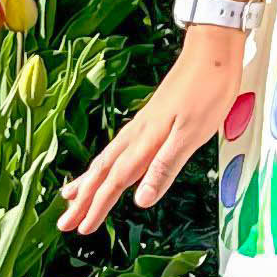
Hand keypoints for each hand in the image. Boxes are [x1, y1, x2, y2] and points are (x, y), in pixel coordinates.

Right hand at [59, 28, 245, 237]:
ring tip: (70, 196)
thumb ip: (165, 167)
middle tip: (64, 222)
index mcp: (146, 140)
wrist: (212, 49)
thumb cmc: (208, 89)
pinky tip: (106, 165)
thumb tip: (141, 201)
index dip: (98, 206)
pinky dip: (105, 163)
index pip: (115, 181)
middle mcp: (138, 133)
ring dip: (88, 181)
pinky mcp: (150, 117)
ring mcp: (142, 124)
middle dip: (83, 199)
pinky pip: (118, 147)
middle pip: (103, 172)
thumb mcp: (192, 133)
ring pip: (107, 158)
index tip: (81, 227)